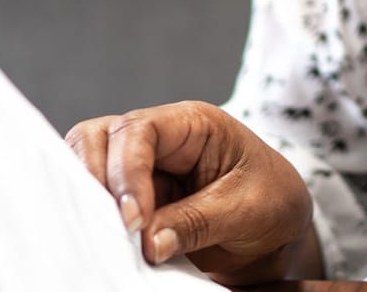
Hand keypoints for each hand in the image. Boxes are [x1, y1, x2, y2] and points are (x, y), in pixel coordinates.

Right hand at [66, 100, 320, 283]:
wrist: (279, 229)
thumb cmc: (272, 202)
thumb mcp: (246, 211)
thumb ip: (197, 221)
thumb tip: (148, 241)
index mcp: (192, 125)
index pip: (140, 129)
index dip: (127, 171)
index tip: (134, 220)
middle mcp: (159, 139)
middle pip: (99, 138)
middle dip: (95, 181)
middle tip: (113, 229)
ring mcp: (141, 168)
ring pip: (87, 164)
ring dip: (88, 198)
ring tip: (103, 236)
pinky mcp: (133, 199)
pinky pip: (97, 199)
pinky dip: (92, 216)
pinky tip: (101, 240)